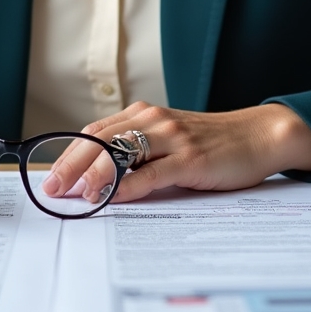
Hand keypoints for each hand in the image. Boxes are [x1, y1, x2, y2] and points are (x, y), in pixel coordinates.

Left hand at [42, 102, 310, 204]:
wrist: (258, 135)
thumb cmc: (213, 143)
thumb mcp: (170, 141)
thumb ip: (140, 152)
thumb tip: (99, 180)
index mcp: (145, 114)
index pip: (96, 132)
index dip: (70, 154)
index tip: (51, 177)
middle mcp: (155, 120)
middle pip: (101, 140)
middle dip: (72, 165)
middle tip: (52, 189)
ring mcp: (173, 137)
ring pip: (122, 153)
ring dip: (95, 175)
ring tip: (78, 196)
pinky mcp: (191, 158)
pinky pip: (152, 172)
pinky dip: (130, 185)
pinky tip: (114, 197)